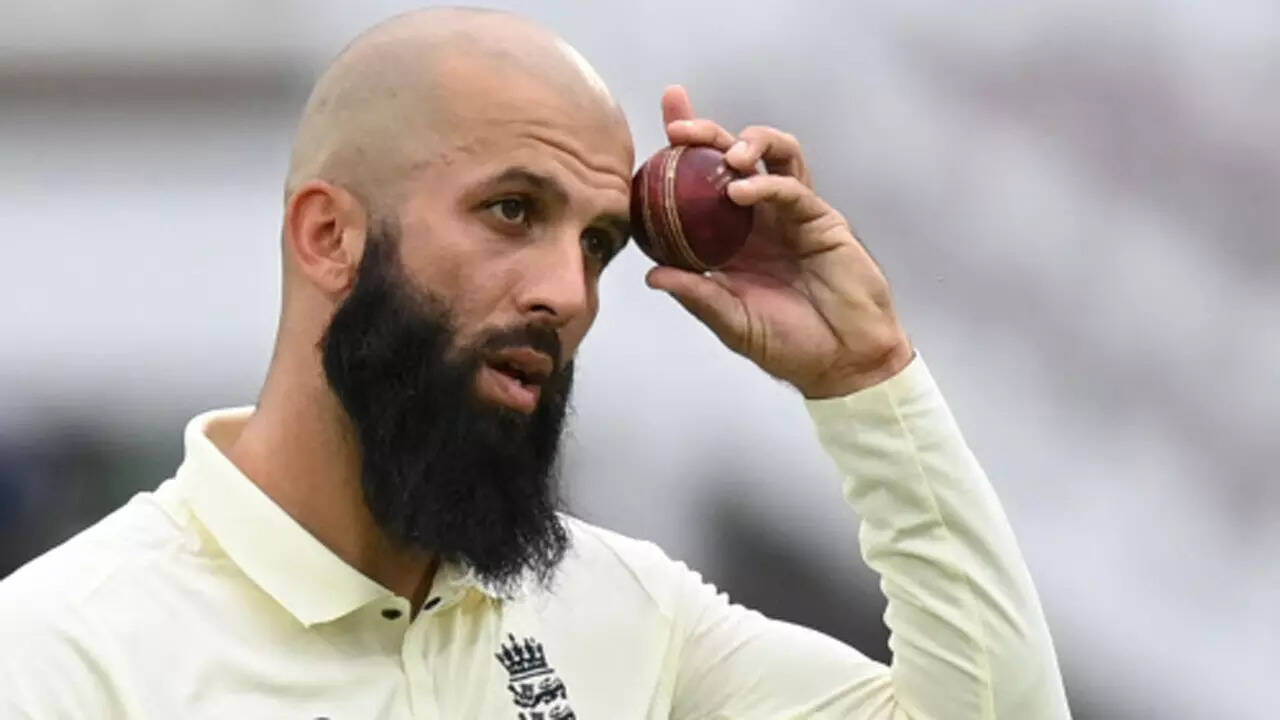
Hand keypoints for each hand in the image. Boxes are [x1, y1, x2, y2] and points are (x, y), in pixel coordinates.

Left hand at [645, 86, 914, 397]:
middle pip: (733, 155)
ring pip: (774, 154)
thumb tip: (652, 275)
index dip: (683, 149)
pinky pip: (793, 188)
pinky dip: (767, 184)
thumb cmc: (788, 345)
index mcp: (730, 236)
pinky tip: (743, 191)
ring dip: (748, 144)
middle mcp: (759, 217)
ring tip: (727, 158)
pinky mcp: (821, 219)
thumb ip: (697, 296)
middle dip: (706, 131)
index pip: (700, 182)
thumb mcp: (732, 321)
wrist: (842, 362)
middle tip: (680, 129)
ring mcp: (791, 214)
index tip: (660, 123)